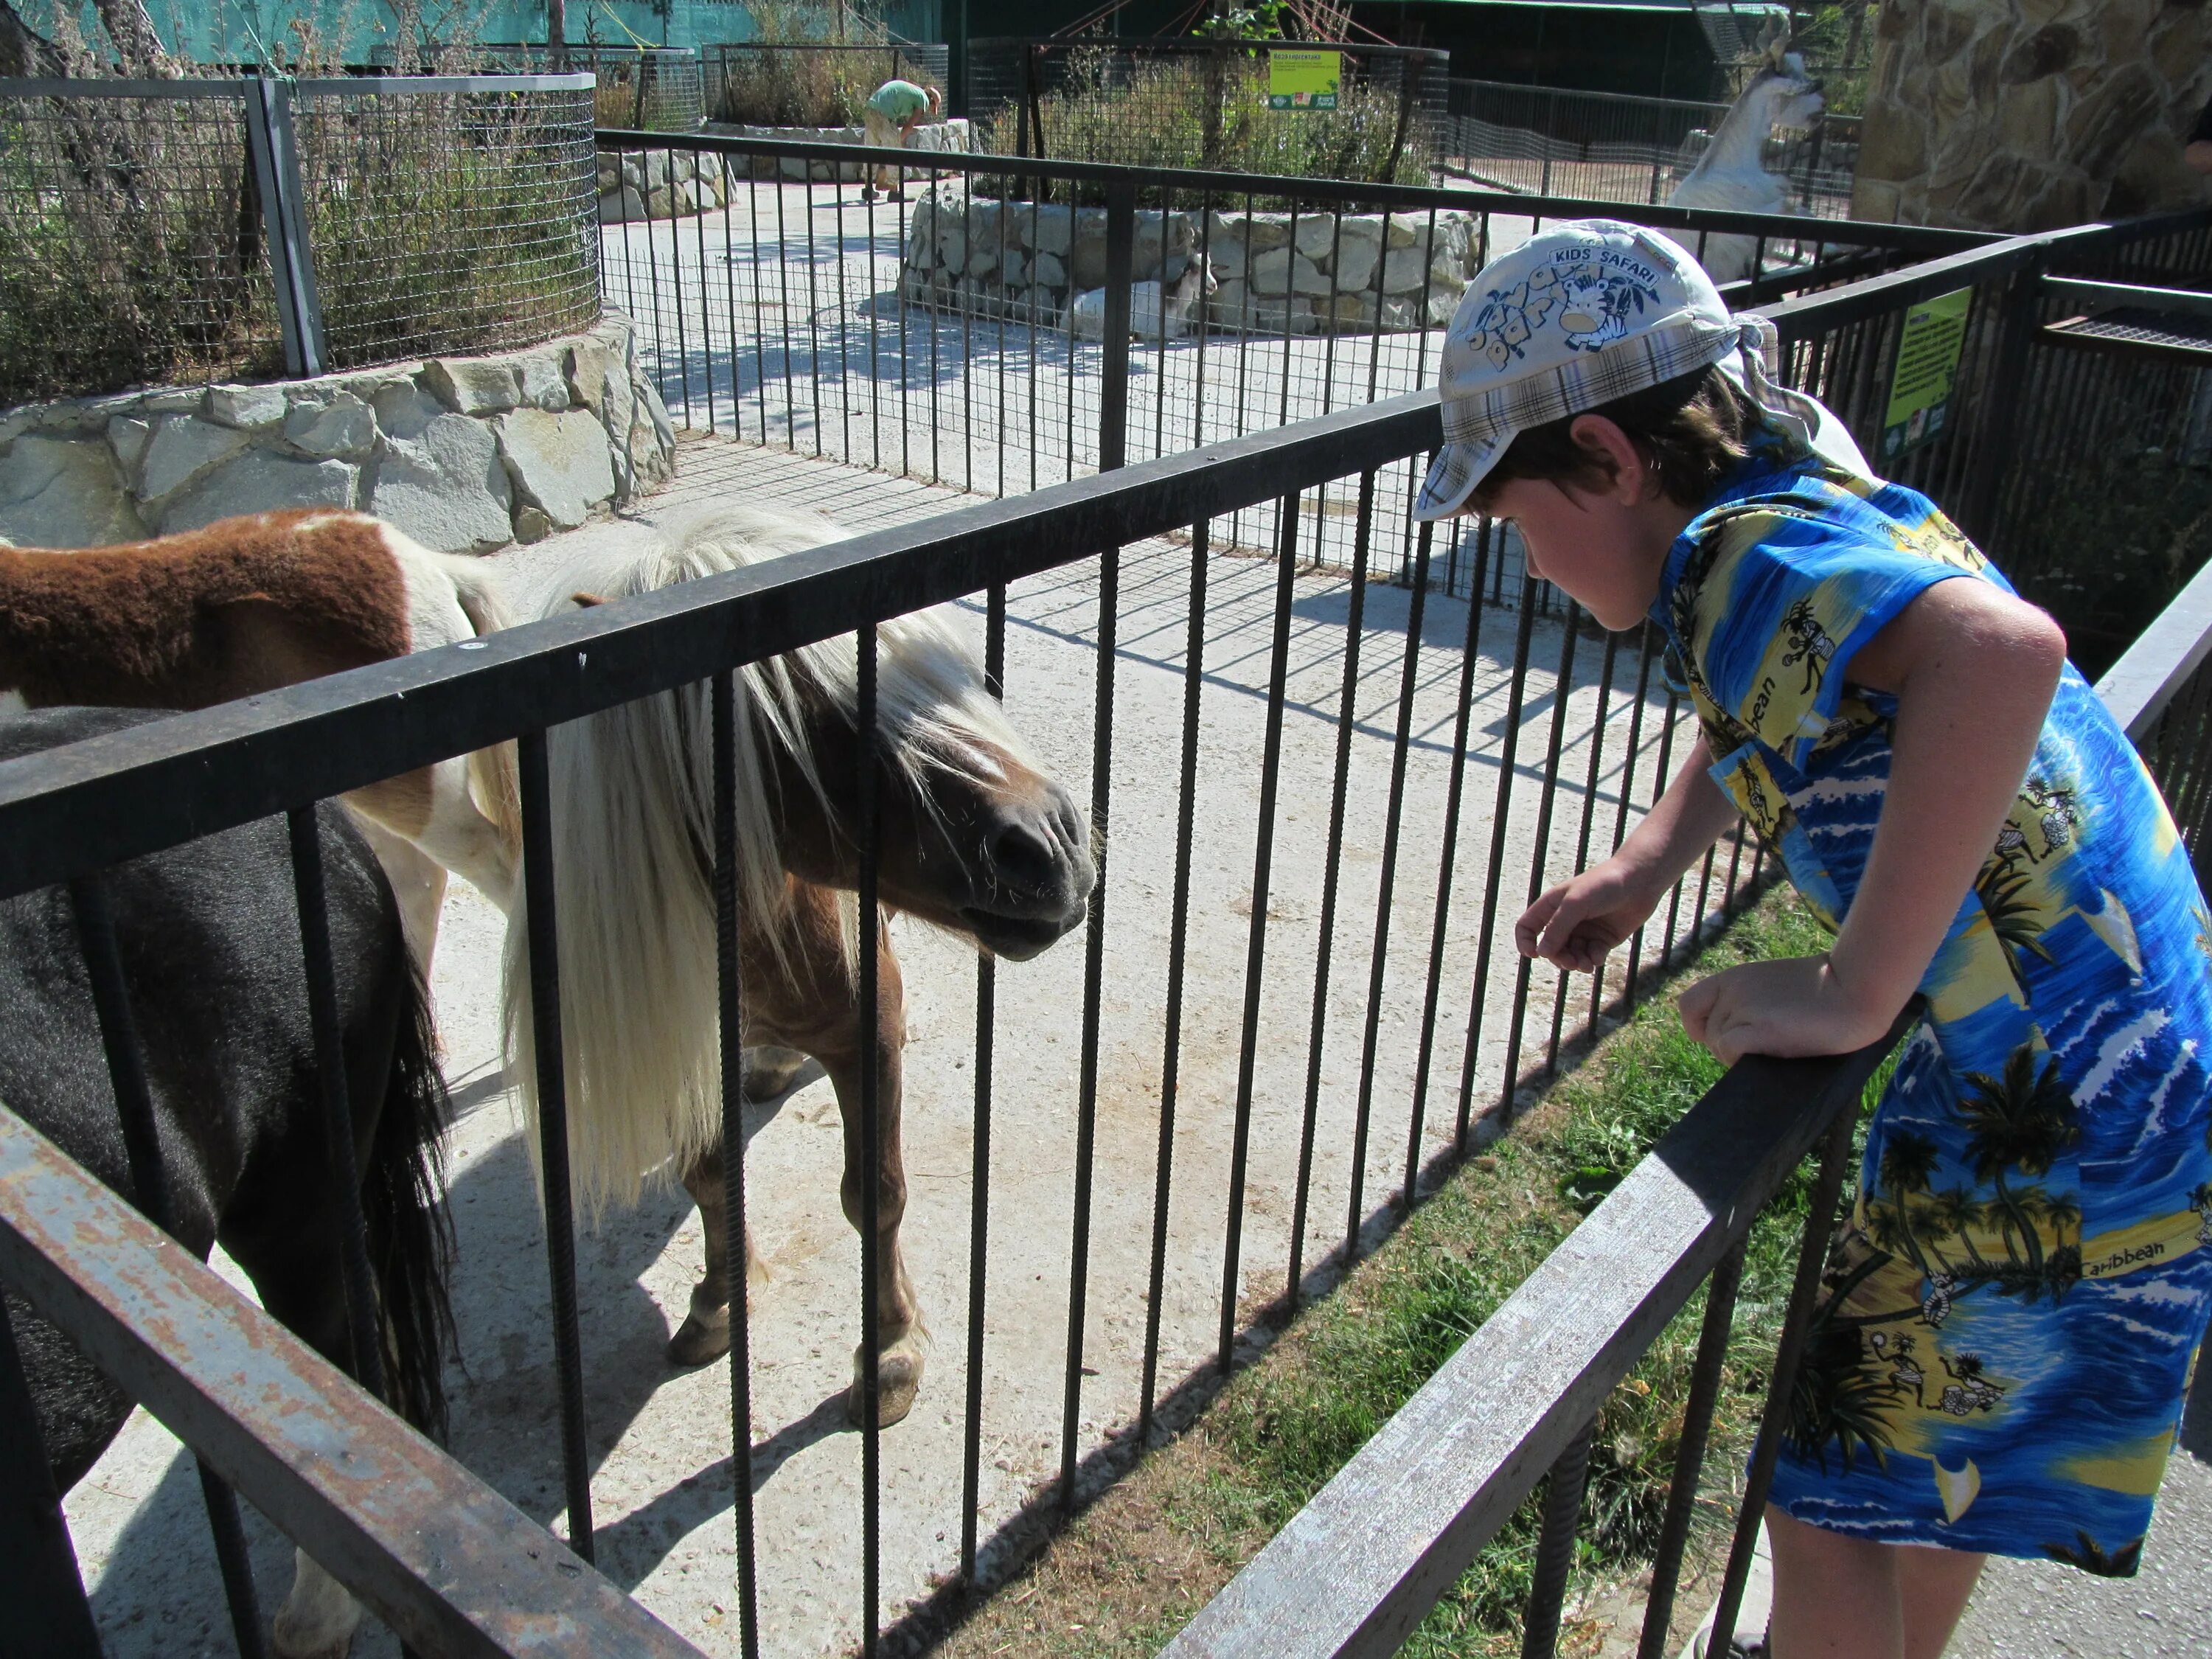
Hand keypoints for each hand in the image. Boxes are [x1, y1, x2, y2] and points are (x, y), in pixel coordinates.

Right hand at [1515, 856, 1664, 973]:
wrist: (1640, 881)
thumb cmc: (1604, 886)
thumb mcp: (1575, 905)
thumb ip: (1557, 929)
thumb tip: (1541, 953)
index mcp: (1552, 905)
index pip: (1527, 927)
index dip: (1525, 942)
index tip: (1534, 955)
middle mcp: (1566, 919)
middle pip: (1551, 947)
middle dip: (1559, 957)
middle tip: (1571, 962)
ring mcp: (1584, 930)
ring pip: (1571, 955)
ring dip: (1576, 963)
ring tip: (1587, 965)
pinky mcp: (1603, 939)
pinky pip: (1591, 956)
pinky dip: (1593, 959)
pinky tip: (1599, 956)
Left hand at [1676, 955, 1896, 1065]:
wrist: (1859, 987)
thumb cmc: (1827, 990)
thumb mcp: (1775, 987)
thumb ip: (1749, 1003)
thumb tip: (1730, 1039)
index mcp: (1735, 977)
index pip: (1689, 1005)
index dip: (1699, 1027)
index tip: (1724, 1038)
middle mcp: (1733, 989)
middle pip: (1708, 1033)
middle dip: (1730, 1047)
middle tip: (1766, 1046)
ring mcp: (1745, 1007)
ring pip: (1718, 1045)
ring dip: (1739, 1057)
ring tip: (1777, 1047)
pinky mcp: (1761, 1028)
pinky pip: (1729, 1051)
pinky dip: (1743, 1061)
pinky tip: (1772, 1056)